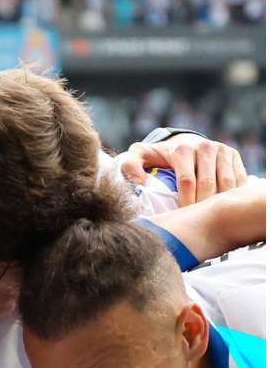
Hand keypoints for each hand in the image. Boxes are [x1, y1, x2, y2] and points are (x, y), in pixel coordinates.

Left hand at [117, 133, 247, 205]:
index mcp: (182, 150)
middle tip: (196, 223)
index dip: (185, 203)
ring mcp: (222, 150)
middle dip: (202, 206)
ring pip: (226, 184)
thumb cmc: (157, 157)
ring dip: (219, 202)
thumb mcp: (139, 156)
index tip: (181, 218)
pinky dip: (233, 195)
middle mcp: (204, 147)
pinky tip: (222, 208)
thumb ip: (129, 165)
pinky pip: (239, 180)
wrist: (181, 144)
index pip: (187, 182)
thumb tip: (139, 182)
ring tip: (209, 218)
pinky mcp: (233, 155)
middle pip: (208, 185)